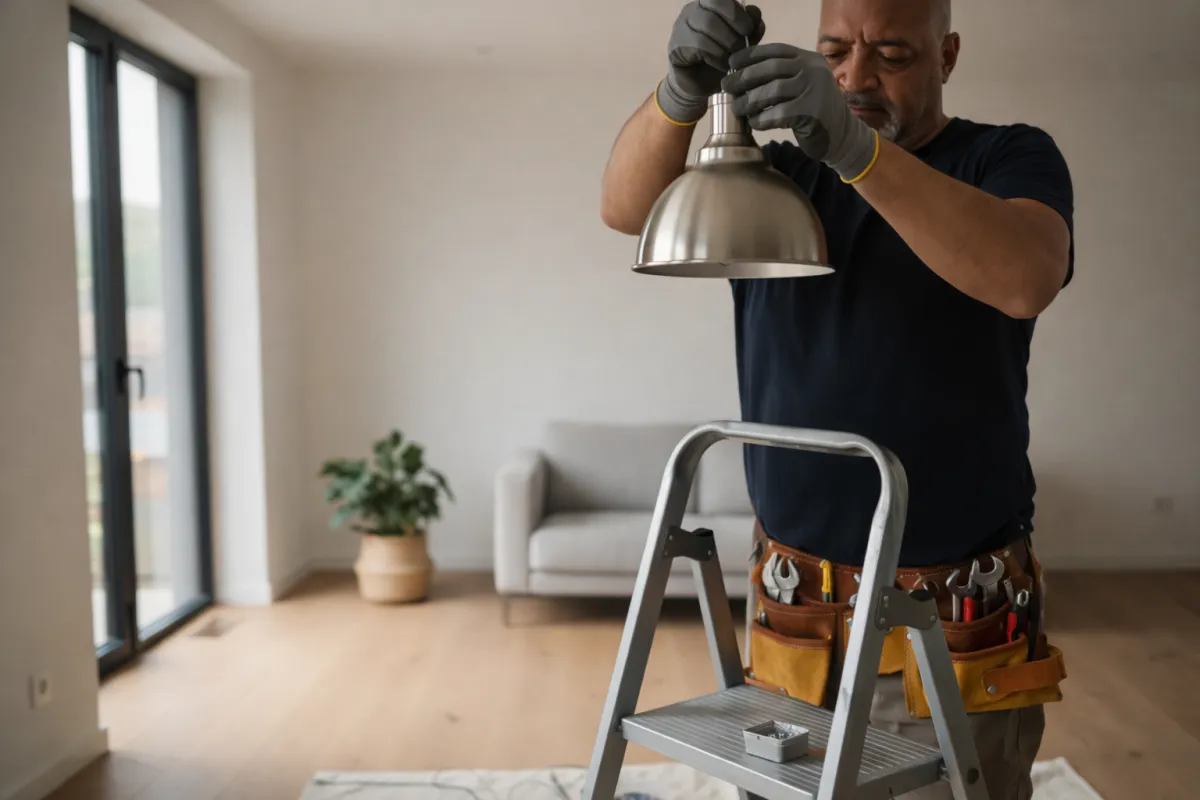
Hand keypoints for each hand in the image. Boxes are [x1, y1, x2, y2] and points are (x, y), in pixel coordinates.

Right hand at [657, 0, 764, 124]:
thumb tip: (754, 14)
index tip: (747, 31)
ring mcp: (680, 27)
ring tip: (732, 60)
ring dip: (726, 45)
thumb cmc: (719, 62)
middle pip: (715, 11)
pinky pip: (699, 44)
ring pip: (707, 25)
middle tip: (741, 50)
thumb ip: (750, 28)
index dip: (737, 13)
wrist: (699, 87)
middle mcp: (692, 11)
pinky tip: (721, 65)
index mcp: (708, 5)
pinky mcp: (675, 47)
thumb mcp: (741, 44)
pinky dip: (715, 56)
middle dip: (733, 32)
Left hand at [721, 43, 877, 180]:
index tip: (731, 64)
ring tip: (737, 108)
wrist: (842, 135)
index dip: (750, 56)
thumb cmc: (813, 110)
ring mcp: (815, 90)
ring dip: (749, 100)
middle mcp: (813, 70)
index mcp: (809, 59)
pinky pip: (778, 114)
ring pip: (772, 91)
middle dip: (744, 77)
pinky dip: (762, 119)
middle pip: (770, 69)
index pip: (775, 51)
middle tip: (727, 87)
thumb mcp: (801, 84)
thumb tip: (741, 74)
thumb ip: (781, 76)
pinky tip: (754, 123)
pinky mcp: (812, 113)